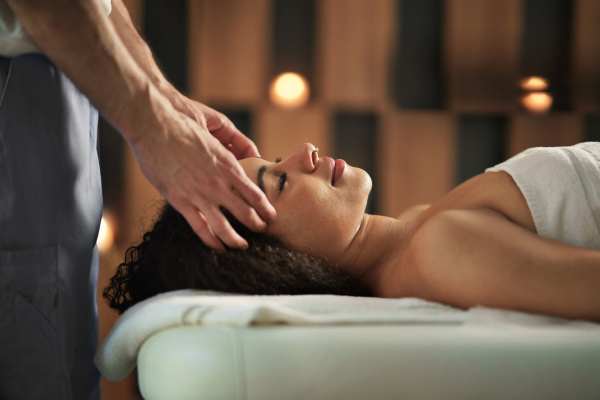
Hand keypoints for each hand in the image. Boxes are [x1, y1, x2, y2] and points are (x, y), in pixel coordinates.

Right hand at [129, 94, 275, 251]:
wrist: (155, 124)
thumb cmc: (183, 126)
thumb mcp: (214, 136)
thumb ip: (226, 151)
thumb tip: (237, 158)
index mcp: (229, 166)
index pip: (255, 194)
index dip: (265, 209)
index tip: (271, 216)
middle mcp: (218, 183)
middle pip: (246, 212)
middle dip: (257, 224)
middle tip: (263, 231)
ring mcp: (199, 194)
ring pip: (225, 226)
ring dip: (236, 239)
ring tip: (243, 245)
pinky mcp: (180, 201)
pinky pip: (200, 227)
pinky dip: (212, 241)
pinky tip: (218, 247)